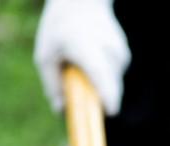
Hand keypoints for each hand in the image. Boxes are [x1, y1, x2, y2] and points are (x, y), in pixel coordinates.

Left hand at [34, 0, 130, 114]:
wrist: (81, 4)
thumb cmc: (59, 31)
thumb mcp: (45, 56)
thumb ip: (52, 84)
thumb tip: (61, 110)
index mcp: (85, 46)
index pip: (101, 72)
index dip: (108, 94)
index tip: (111, 111)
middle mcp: (107, 48)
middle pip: (110, 85)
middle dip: (98, 100)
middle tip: (82, 97)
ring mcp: (118, 51)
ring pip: (112, 84)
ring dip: (97, 87)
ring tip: (82, 67)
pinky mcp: (124, 56)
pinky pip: (113, 78)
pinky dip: (102, 78)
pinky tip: (92, 62)